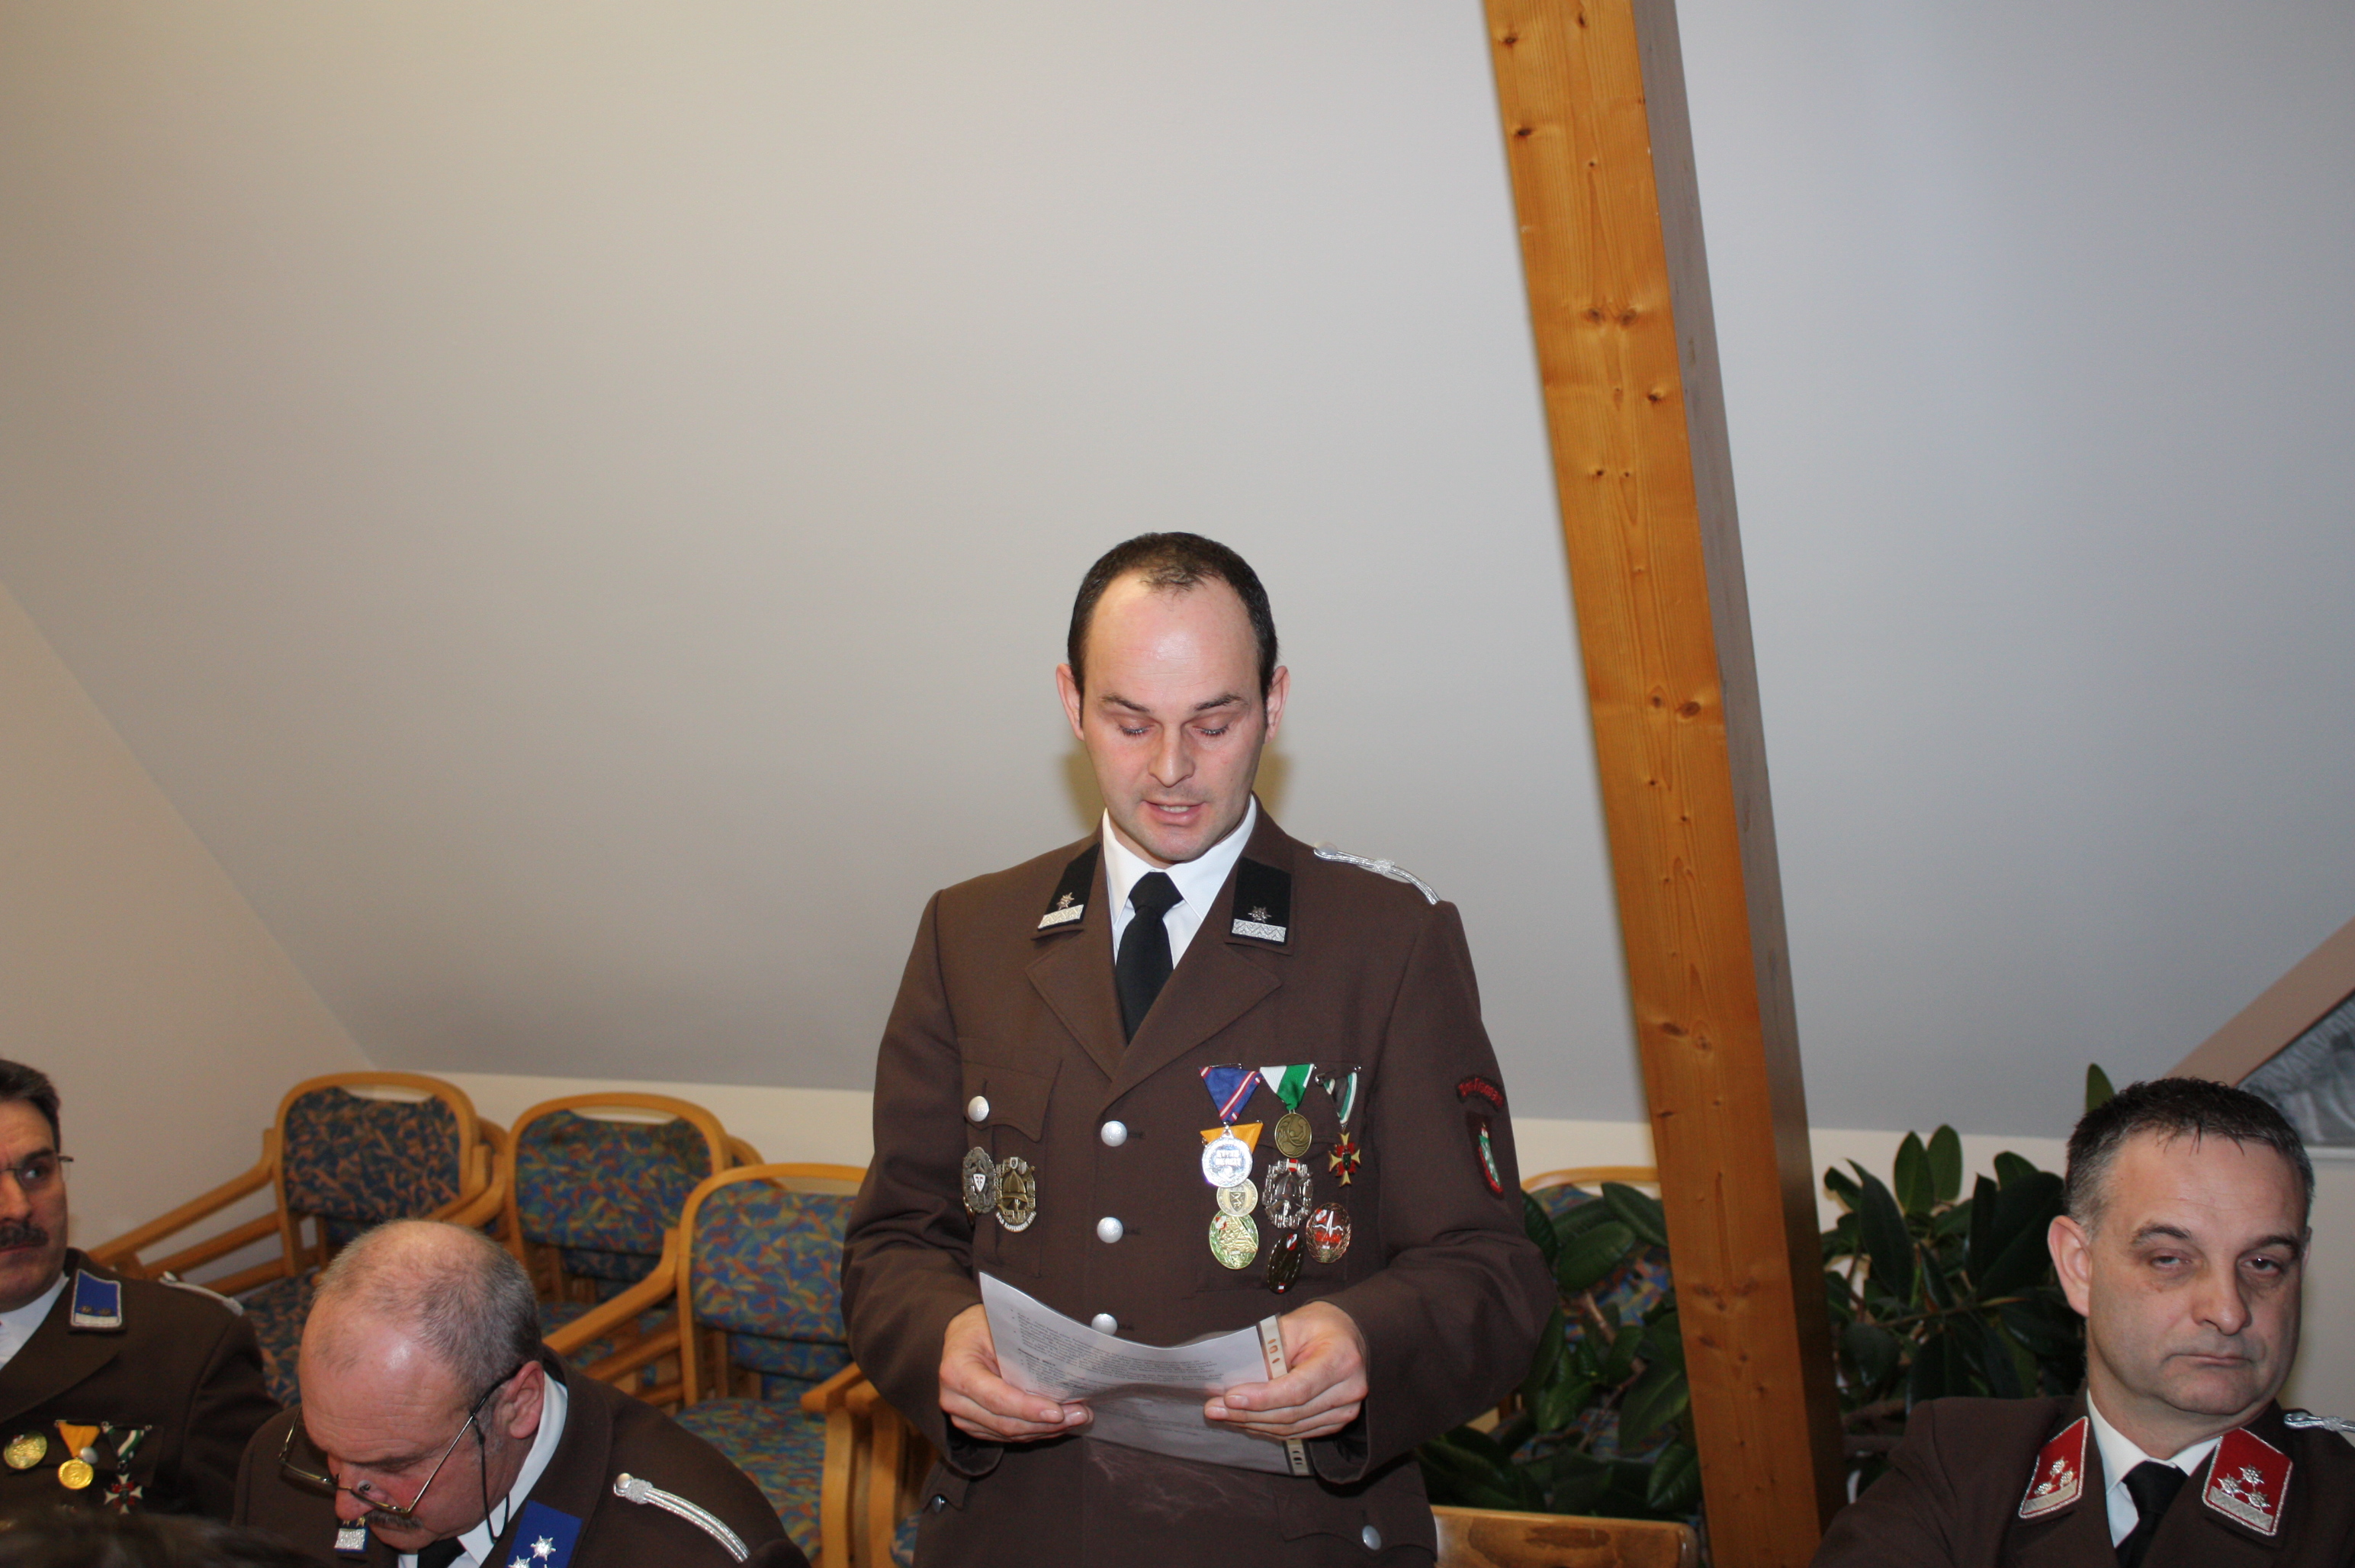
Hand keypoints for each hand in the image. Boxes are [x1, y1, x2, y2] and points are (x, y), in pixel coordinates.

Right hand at [938, 1303, 1090, 1442]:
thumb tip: (1064, 1371)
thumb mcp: (1000, 1328)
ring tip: (1076, 1418)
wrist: (961, 1337)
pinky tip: (1058, 1423)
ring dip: (1045, 1429)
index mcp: (957, 1371)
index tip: (1058, 1411)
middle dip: (1046, 1422)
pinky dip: (1035, 1430)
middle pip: (1005, 1422)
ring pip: (1008, 1433)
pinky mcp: (973, 1425)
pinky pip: (1006, 1435)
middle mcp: (954, 1399)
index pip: (997, 1398)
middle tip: (1080, 1414)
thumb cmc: (982, 1326)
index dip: (1028, 1408)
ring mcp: (962, 1416)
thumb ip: (1023, 1352)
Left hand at [1203, 1300, 1366, 1440]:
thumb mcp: (1293, 1324)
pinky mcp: (1335, 1422)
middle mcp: (1349, 1390)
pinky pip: (1297, 1431)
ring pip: (1292, 1427)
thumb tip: (1237, 1378)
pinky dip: (1268, 1428)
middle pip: (1292, 1413)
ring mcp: (1345, 1410)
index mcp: (1342, 1360)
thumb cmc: (1319, 1325)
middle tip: (1214, 1408)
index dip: (1262, 1398)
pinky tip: (1245, 1420)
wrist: (1346, 1334)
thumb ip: (1269, 1350)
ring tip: (1223, 1414)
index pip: (1297, 1389)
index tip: (1230, 1397)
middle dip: (1248, 1413)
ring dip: (1253, 1423)